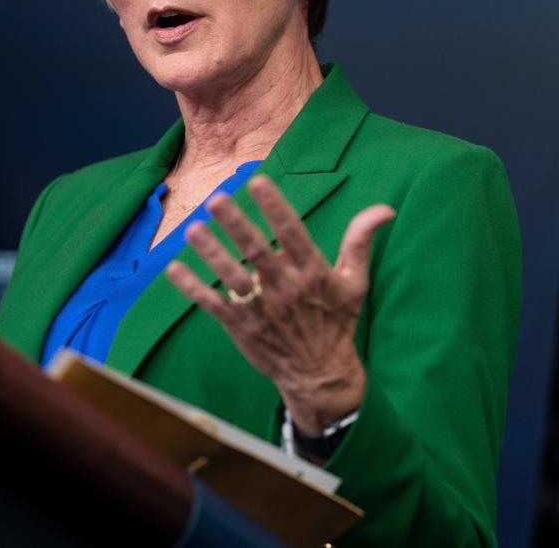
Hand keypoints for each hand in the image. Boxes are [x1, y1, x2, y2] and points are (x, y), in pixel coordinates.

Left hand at [165, 175, 394, 434]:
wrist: (320, 375)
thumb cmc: (336, 321)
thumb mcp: (355, 282)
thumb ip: (360, 241)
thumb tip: (384, 208)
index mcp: (313, 273)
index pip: (293, 233)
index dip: (276, 207)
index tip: (259, 182)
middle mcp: (285, 288)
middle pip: (257, 250)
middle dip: (235, 224)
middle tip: (216, 199)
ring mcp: (260, 309)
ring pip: (231, 276)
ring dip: (210, 252)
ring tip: (192, 229)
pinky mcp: (241, 328)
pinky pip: (212, 305)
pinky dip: (192, 288)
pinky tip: (173, 269)